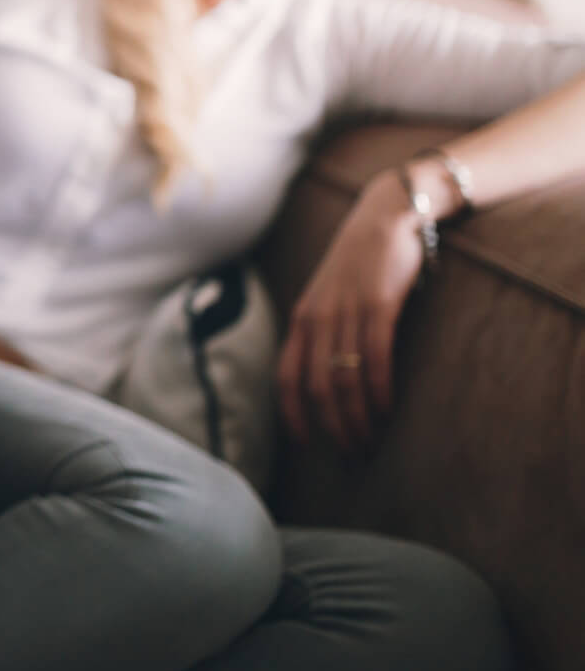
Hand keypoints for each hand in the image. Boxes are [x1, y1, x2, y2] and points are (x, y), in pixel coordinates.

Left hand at [275, 169, 424, 453]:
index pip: (285, 376)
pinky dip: (378, 388)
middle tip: (350, 453)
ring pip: (344, 377)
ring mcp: (346, 310)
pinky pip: (374, 355)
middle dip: (331, 425)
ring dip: (357, 416)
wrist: (384, 217)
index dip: (292, 413)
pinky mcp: (378, 303)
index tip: (304, 444)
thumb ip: (324, 332)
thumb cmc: (359, 264)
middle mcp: (317, 317)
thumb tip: (326, 377)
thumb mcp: (329, 298)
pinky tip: (386, 409)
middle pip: (317, 385)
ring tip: (370, 440)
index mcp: (301, 319)